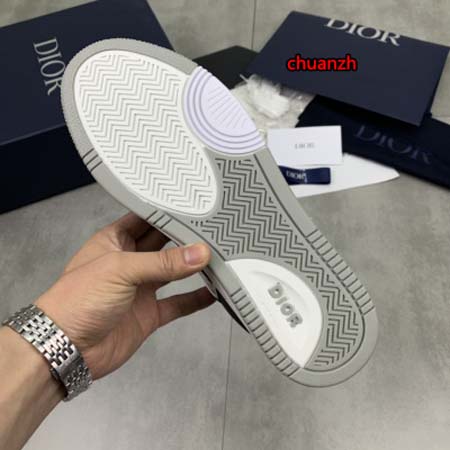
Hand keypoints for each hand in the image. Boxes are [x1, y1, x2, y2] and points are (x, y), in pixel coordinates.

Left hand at [36, 213, 213, 379]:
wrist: (64, 349)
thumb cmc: (76, 301)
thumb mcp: (120, 270)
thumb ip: (162, 263)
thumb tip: (198, 253)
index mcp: (115, 241)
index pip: (147, 219)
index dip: (169, 214)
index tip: (195, 209)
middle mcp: (129, 263)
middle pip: (164, 245)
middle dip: (186, 238)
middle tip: (213, 232)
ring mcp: (140, 289)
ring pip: (174, 273)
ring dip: (193, 267)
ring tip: (218, 258)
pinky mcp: (148, 314)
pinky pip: (178, 303)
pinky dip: (195, 299)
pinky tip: (213, 293)